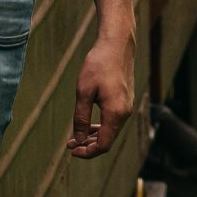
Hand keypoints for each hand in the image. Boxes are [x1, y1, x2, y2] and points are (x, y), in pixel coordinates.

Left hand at [67, 33, 133, 158]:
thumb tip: (78, 139)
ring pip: (111, 131)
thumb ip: (81, 118)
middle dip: (88, 145)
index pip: (103, 145)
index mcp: (115, 113)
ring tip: (76, 137)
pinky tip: (88, 124)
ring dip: (94, 136)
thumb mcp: (83, 92)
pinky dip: (101, 126)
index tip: (72, 151)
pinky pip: (113, 121)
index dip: (87, 152)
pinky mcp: (126, 101)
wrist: (116, 45)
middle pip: (108, 140)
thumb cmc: (98, 65)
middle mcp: (125, 113)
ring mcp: (127, 107)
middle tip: (70, 145)